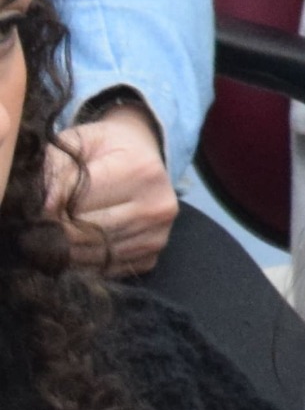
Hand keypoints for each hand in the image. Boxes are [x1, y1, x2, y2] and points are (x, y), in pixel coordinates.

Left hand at [42, 102, 175, 276]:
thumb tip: (44, 206)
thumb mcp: (82, 140)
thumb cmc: (108, 146)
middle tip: (42, 223)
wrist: (145, 152)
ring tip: (57, 234)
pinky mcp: (154, 253)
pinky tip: (82, 244)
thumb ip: (57, 166)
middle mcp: (156, 206)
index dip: (50, 207)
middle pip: (85, 234)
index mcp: (141, 172)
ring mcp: (159, 233)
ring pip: (94, 256)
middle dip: (55, 231)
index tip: (41, 203)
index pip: (77, 205)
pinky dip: (87, 262)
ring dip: (68, 249)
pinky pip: (108, 269)